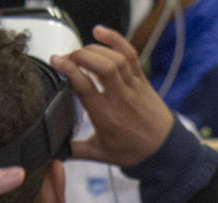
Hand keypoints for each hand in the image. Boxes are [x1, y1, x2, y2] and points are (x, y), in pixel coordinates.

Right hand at [50, 25, 174, 166]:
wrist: (164, 149)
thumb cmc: (133, 151)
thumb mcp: (101, 154)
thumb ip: (75, 151)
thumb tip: (53, 151)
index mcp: (106, 116)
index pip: (85, 87)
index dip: (69, 70)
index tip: (56, 62)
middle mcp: (120, 98)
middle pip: (102, 67)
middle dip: (80, 56)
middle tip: (67, 58)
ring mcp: (133, 87)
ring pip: (116, 58)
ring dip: (94, 49)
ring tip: (80, 51)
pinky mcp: (141, 79)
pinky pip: (131, 54)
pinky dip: (116, 39)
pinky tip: (100, 31)